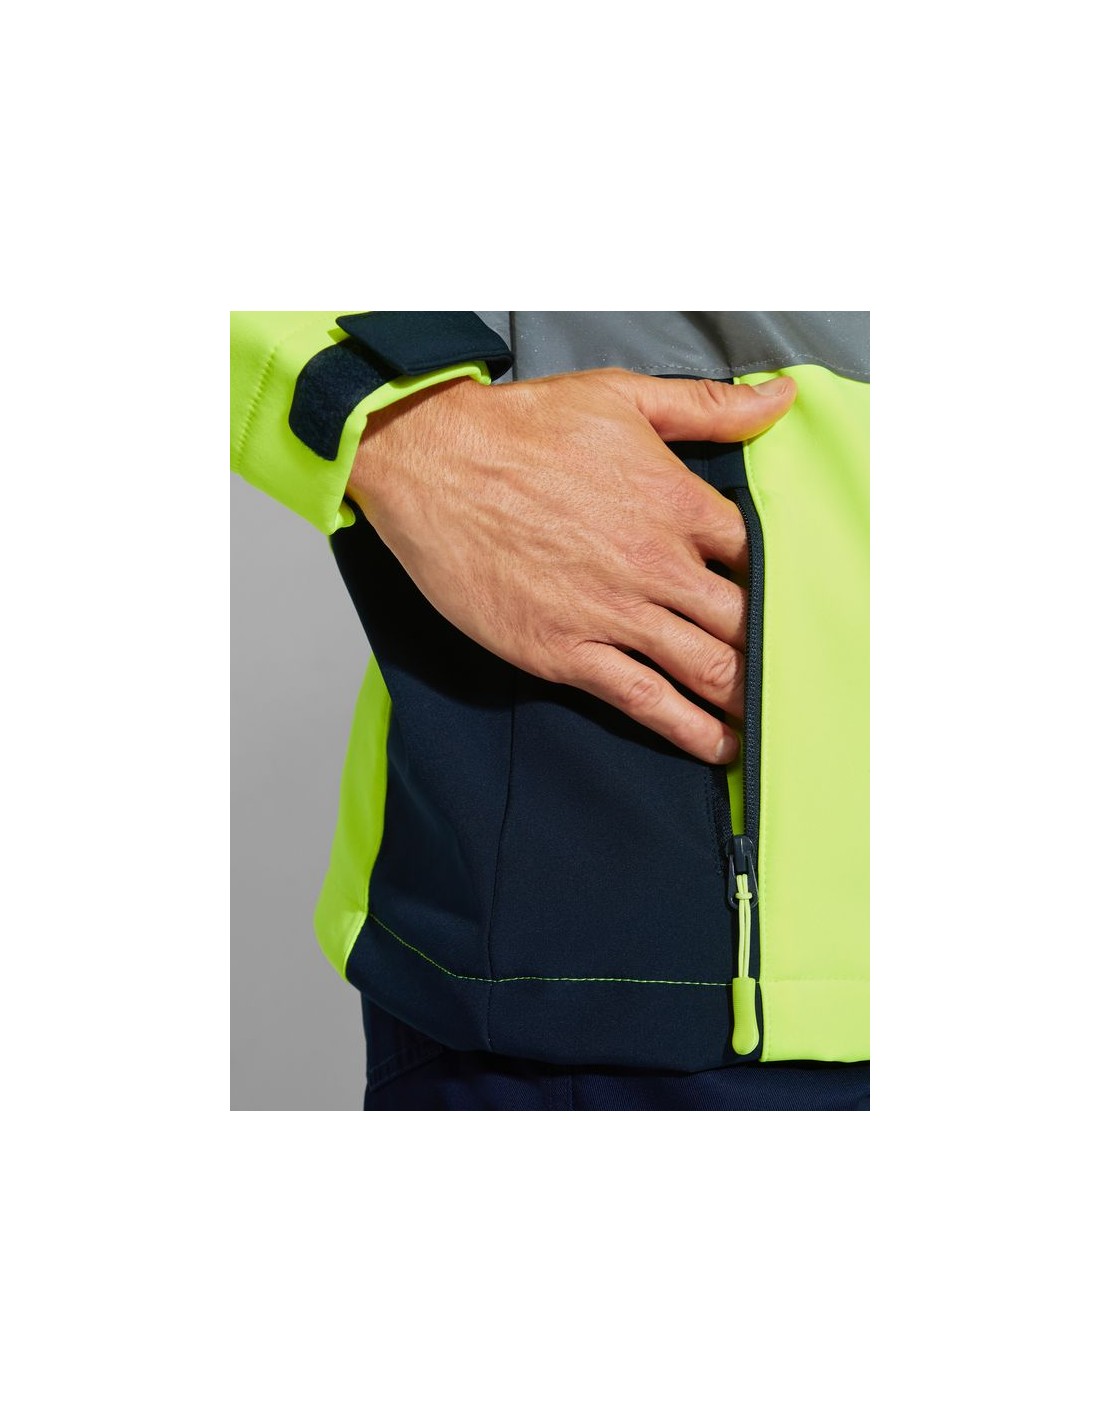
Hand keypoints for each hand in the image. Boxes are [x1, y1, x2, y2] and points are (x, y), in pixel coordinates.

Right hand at [346, 367, 795, 763]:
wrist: (431, 463)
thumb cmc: (520, 429)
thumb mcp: (622, 397)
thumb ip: (707, 407)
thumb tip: (778, 401)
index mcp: (677, 502)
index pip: (759, 557)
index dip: (779, 584)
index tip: (789, 604)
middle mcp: (655, 563)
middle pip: (744, 622)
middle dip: (772, 652)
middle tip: (792, 676)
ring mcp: (612, 613)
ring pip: (706, 670)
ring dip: (744, 701)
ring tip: (769, 724)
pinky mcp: (566, 652)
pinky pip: (644, 703)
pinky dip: (688, 731)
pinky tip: (717, 748)